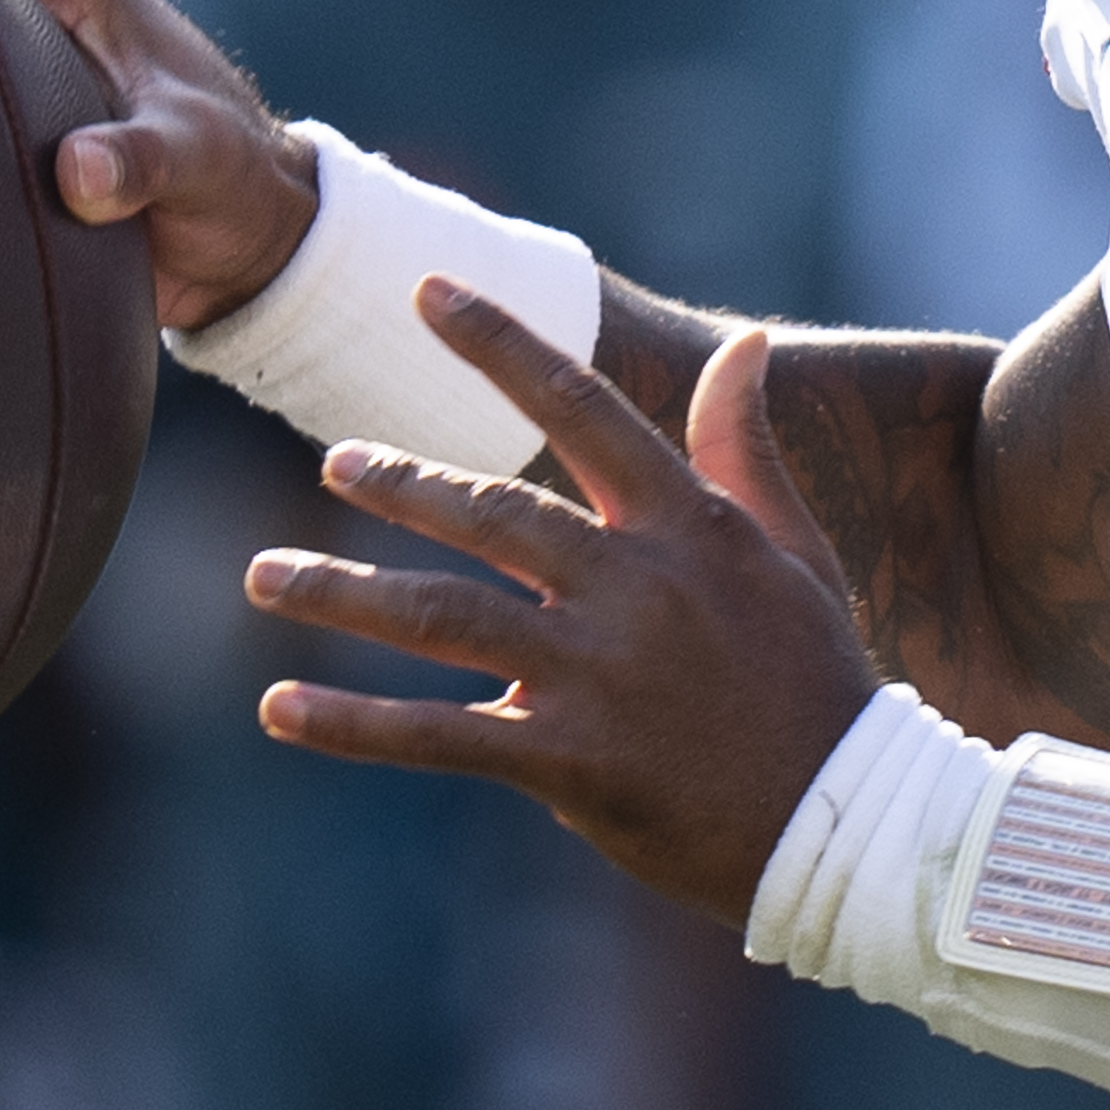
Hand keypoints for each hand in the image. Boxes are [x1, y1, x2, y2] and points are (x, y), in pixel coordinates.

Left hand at [248, 281, 882, 926]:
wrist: (847, 818)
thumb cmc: (814, 676)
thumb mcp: (790, 548)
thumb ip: (743, 444)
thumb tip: (743, 338)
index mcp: (685, 526)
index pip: (580, 408)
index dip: (500, 343)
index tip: (427, 291)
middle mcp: (634, 587)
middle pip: (490, 515)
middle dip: (402, 486)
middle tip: (332, 463)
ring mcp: (598, 675)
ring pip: (443, 616)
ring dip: (341, 593)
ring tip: (263, 576)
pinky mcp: (570, 760)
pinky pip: (438, 736)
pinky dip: (353, 724)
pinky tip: (281, 709)